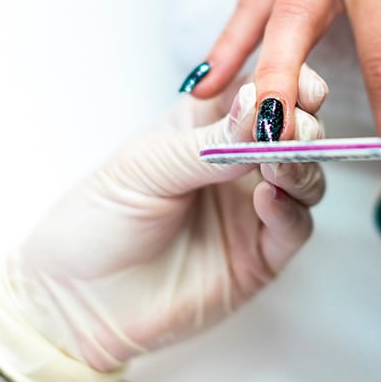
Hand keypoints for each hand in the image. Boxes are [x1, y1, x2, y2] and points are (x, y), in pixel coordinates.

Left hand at [0, 67, 327, 381]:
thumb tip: (260, 107)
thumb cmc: (96, 222)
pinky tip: (269, 199)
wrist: (75, 300)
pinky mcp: (261, 256)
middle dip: (300, 122)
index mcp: (206, 126)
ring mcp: (251, 209)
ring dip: (301, 164)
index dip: (284, 81)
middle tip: (287, 126)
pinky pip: (295, 228)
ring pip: (305, 176)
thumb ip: (207, 142)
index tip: (288, 86)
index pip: (261, 91)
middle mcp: (238, 164)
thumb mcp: (144, 167)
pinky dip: (290, 210)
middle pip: (296, 129)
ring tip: (278, 162)